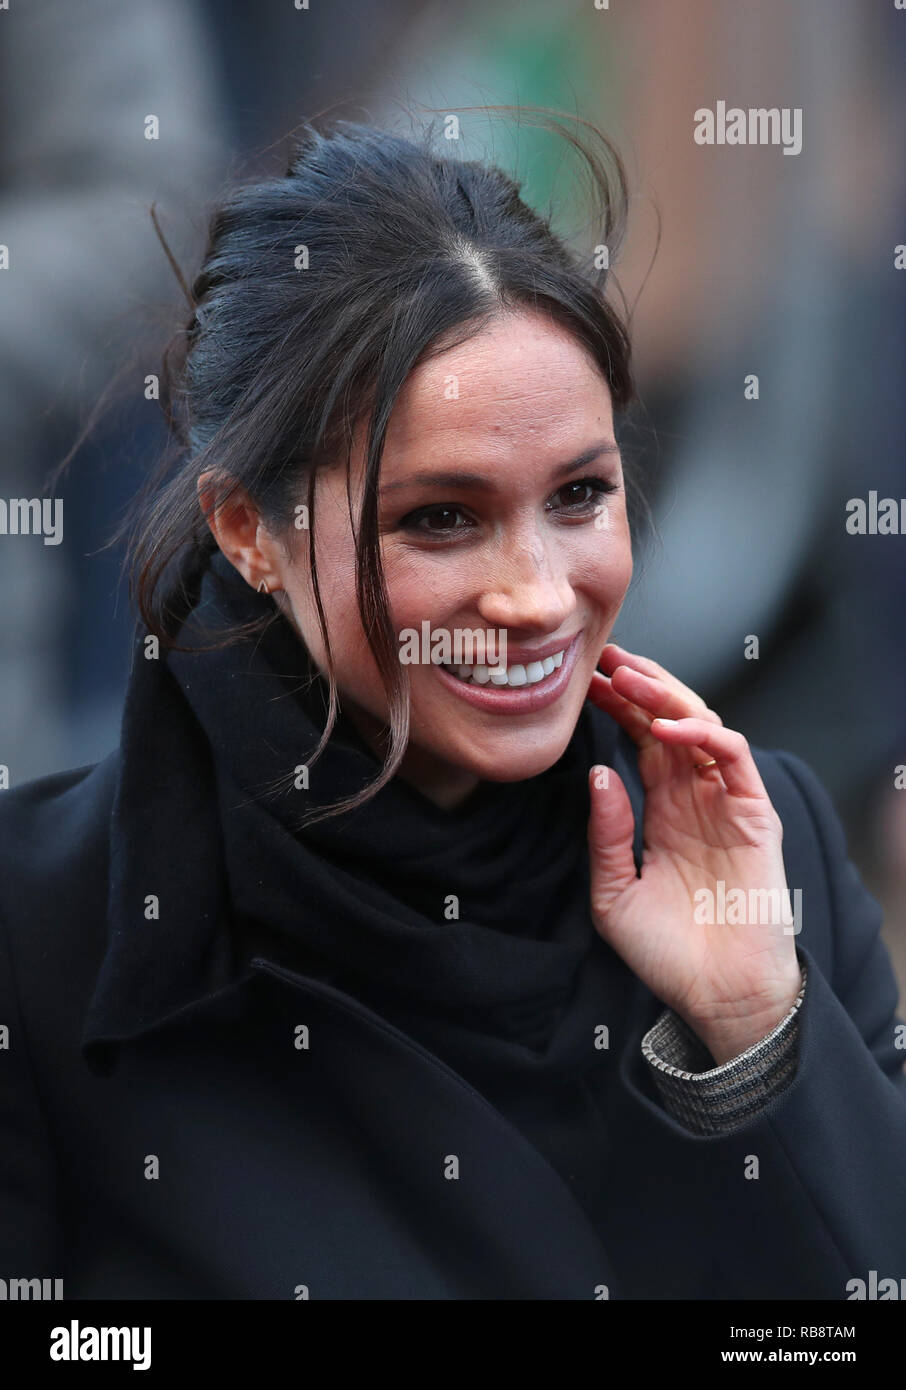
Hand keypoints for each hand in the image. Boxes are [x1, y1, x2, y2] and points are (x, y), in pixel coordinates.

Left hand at [586, 643, 801, 1064]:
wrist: (716, 995)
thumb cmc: (665, 952)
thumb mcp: (613, 892)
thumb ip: (605, 833)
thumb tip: (598, 773)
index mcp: (663, 809)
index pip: (640, 739)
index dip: (615, 707)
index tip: (581, 682)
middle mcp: (695, 797)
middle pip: (668, 720)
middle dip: (637, 684)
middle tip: (602, 657)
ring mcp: (727, 802)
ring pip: (702, 725)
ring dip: (665, 696)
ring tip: (628, 677)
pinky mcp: (755, 814)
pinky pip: (734, 757)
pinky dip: (704, 734)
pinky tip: (669, 727)